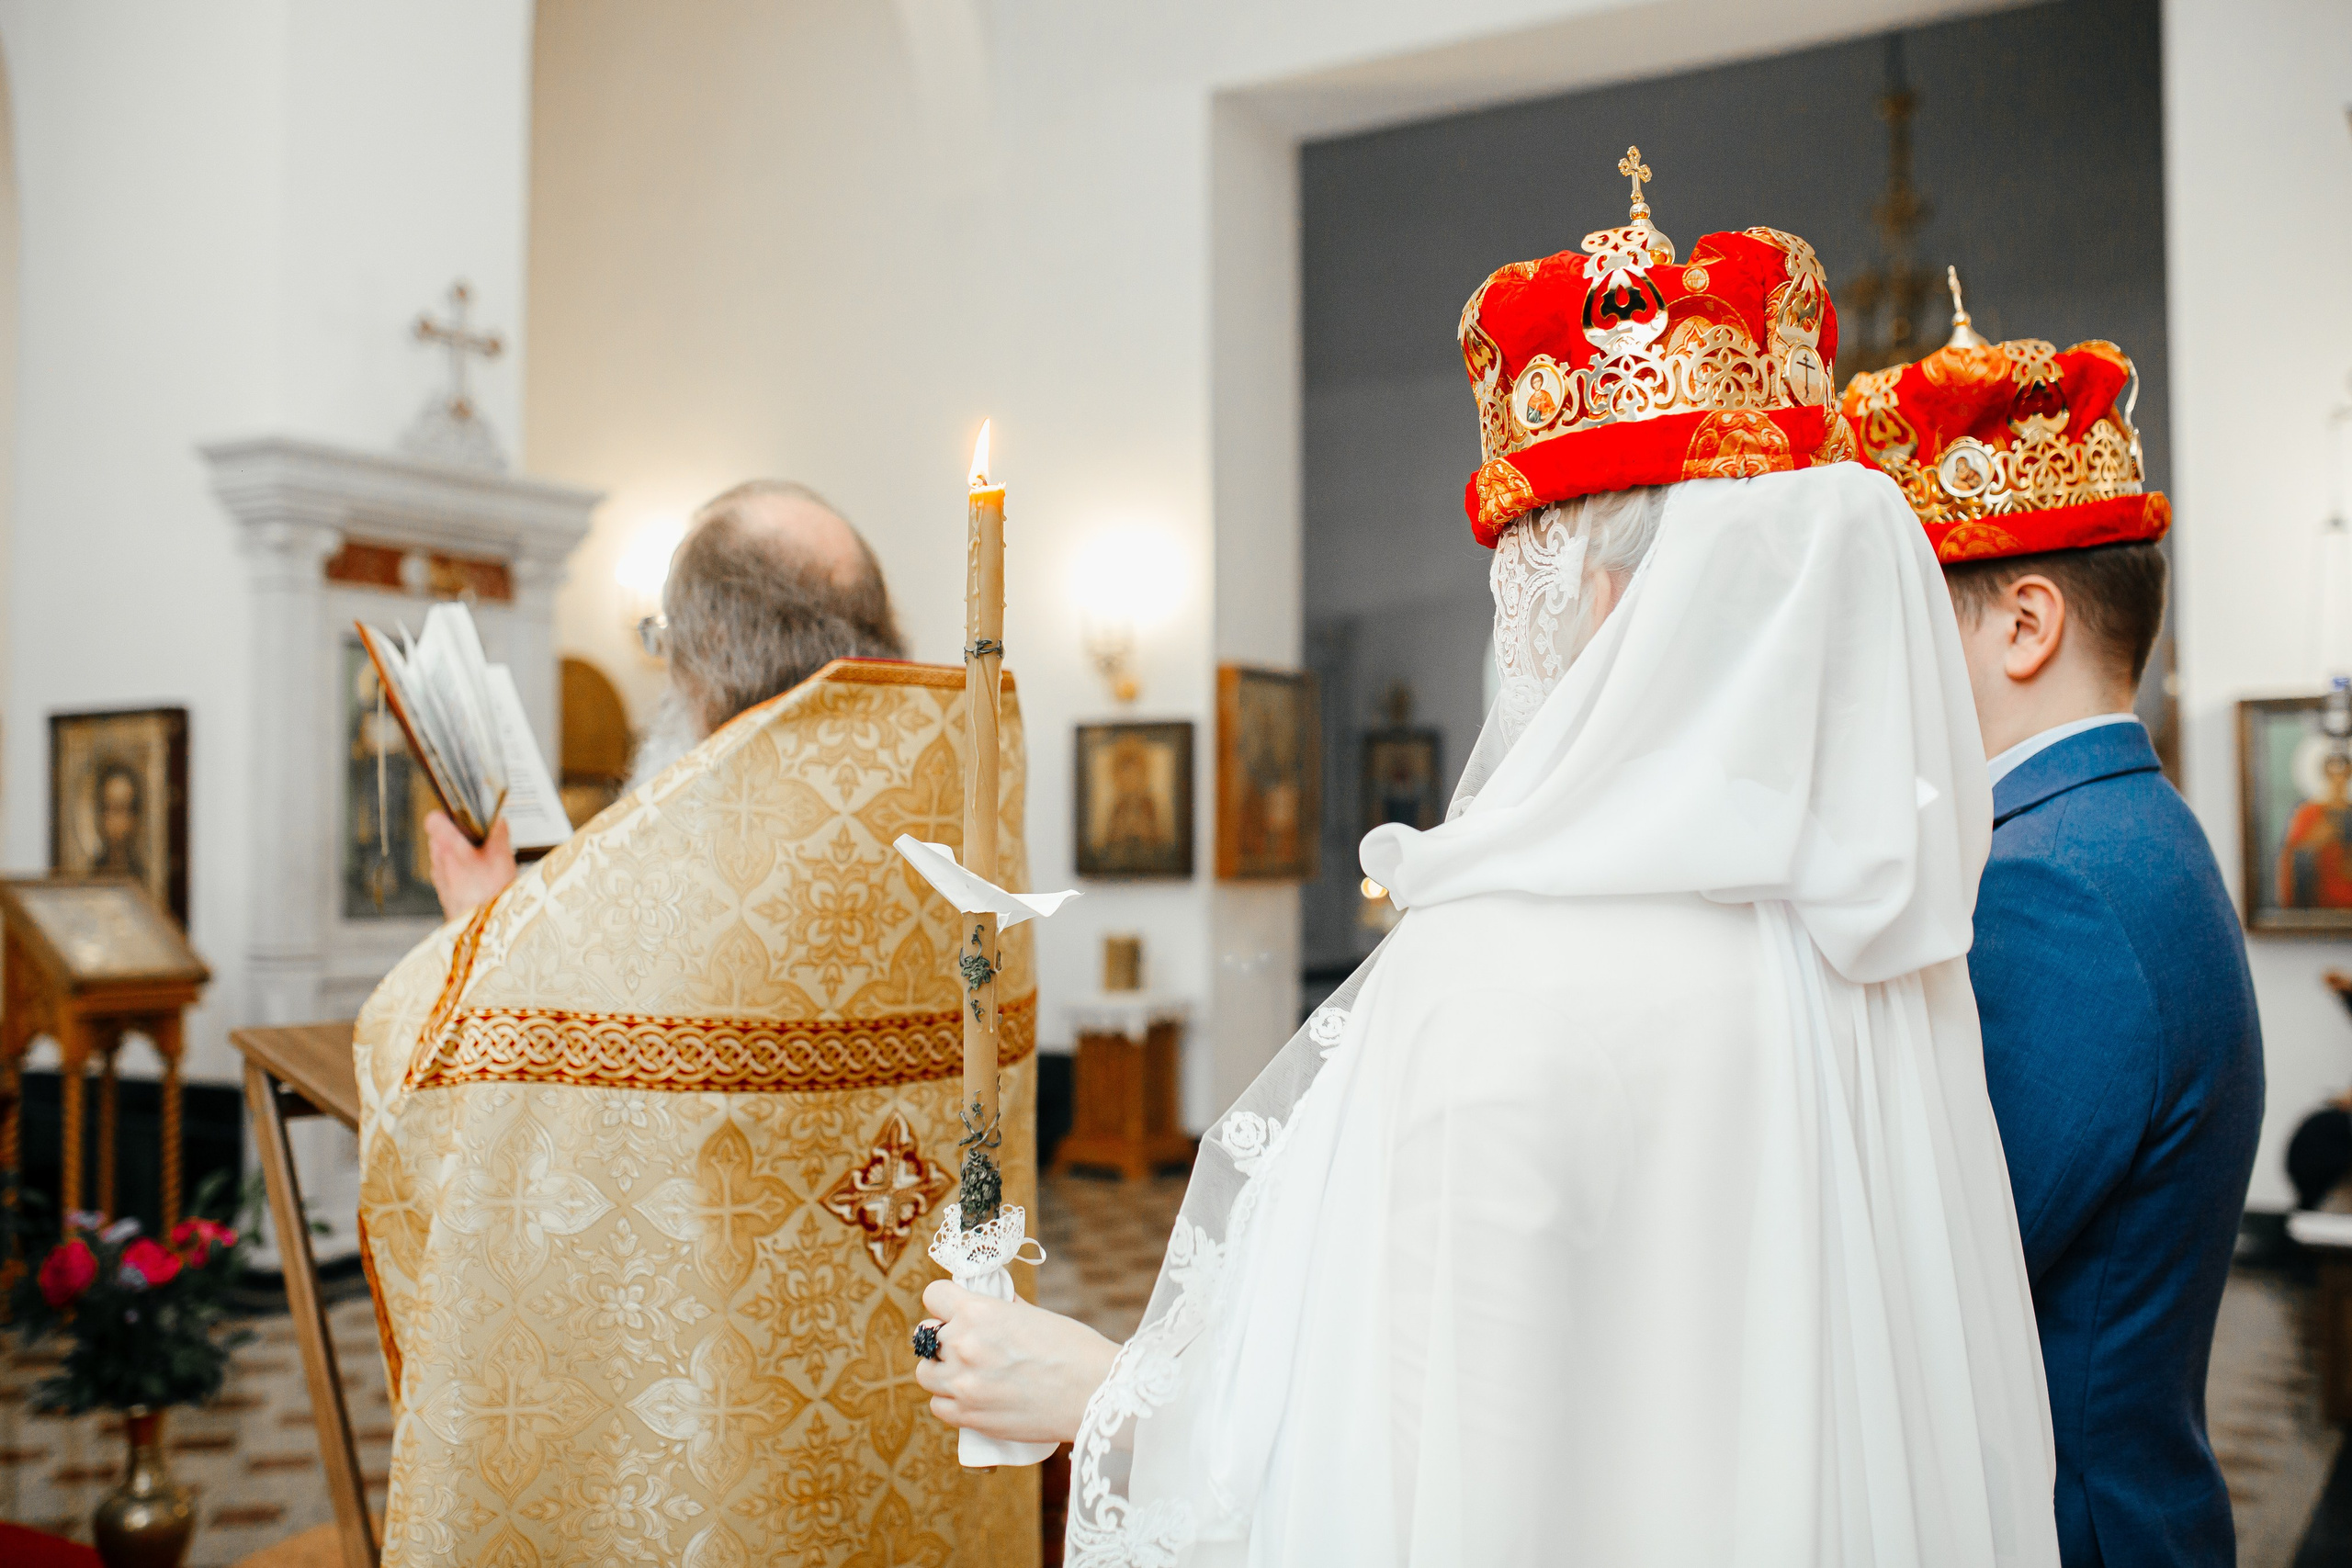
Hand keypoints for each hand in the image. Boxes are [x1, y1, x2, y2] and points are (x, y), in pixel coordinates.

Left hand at [424, 813, 516, 922]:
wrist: (481, 930)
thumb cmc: (489, 895)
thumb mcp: (502, 857)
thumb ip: (498, 833)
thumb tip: (498, 820)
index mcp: (448, 847)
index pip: (433, 819)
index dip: (447, 814)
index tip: (462, 816)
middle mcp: (438, 861)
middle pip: (440, 837)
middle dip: (459, 836)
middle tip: (480, 840)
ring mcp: (439, 878)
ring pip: (445, 856)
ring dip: (460, 854)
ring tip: (482, 861)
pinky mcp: (444, 892)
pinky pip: (449, 873)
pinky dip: (461, 871)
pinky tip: (480, 879)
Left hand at [914, 1280, 1119, 1444]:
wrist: (1095, 1394)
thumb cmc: (1074, 1350)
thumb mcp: (1034, 1315)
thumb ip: (1001, 1309)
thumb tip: (988, 1302)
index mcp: (979, 1312)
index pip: (933, 1295)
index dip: (944, 1301)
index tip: (954, 1309)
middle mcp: (963, 1345)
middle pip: (924, 1335)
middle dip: (942, 1337)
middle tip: (966, 1345)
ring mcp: (963, 1384)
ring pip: (925, 1373)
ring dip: (942, 1370)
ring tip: (968, 1373)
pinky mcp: (969, 1417)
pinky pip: (938, 1406)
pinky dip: (951, 1401)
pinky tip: (973, 1397)